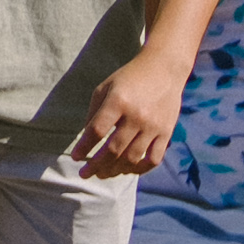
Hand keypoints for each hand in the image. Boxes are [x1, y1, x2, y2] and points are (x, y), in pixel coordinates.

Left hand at [65, 48, 190, 179]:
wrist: (163, 68)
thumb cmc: (128, 78)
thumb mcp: (105, 87)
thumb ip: (94, 112)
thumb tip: (86, 140)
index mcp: (118, 102)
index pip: (96, 131)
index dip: (84, 147)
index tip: (76, 158)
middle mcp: (137, 116)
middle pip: (114, 150)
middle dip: (96, 166)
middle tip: (85, 174)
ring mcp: (153, 126)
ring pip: (132, 159)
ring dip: (115, 171)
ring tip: (103, 173)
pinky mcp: (166, 132)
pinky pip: (153, 159)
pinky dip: (139, 169)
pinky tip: (127, 170)